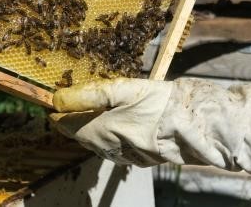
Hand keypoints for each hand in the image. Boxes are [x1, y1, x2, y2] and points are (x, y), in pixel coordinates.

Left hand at [50, 78, 173, 165]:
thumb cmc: (160, 103)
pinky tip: (123, 122)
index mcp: (101, 132)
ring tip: (103, 109)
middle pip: (80, 134)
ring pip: (96, 142)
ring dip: (94, 127)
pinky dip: (111, 135)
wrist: (192, 126)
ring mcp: (122, 157)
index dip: (59, 111)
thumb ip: (90, 94)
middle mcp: (107, 149)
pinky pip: (113, 147)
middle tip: (80, 99)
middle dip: (76, 118)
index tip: (58, 98)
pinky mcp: (137, 160)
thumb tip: (59, 98)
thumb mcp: (125, 90)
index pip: (66, 125)